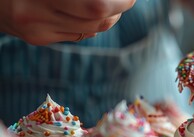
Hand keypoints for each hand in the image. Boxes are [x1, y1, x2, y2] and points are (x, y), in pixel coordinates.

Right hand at [0, 0, 134, 44]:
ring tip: (111, 4)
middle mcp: (35, 13)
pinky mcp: (37, 38)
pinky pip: (77, 34)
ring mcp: (37, 29)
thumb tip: (111, 1)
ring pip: (91, 29)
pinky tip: (88, 13)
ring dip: (109, 17)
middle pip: (97, 19)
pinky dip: (91, 24)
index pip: (97, 5)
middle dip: (119, 8)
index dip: (120, 2)